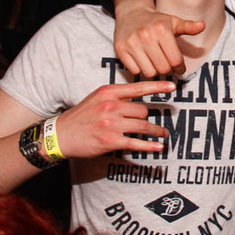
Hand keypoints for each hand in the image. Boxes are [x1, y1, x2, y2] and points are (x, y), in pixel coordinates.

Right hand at [57, 80, 174, 157]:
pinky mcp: (111, 141)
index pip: (138, 87)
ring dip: (155, 131)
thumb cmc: (81, 116)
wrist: (61, 135)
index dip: (158, 88)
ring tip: (163, 134)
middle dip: (147, 117)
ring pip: (143, 125)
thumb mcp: (96, 98)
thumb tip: (138, 98)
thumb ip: (116, 96)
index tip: (173, 88)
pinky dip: (150, 146)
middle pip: (143, 109)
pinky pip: (137, 143)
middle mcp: (111, 106)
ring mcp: (111, 123)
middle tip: (153, 123)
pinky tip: (158, 147)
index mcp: (109, 92)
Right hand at [114, 4, 204, 77]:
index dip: (180, 68)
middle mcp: (146, 36)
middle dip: (168, 70)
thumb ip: (189, 27)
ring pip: (149, 72)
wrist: (131, 13)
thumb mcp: (173, 21)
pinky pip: (134, 71)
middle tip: (167, 66)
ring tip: (156, 64)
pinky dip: (140, 70)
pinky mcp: (120, 49)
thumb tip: (202, 25)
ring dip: (154, 71)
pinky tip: (144, 62)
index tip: (179, 68)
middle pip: (163, 68)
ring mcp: (132, 43)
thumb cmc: (156, 20)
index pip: (175, 60)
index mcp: (162, 30)